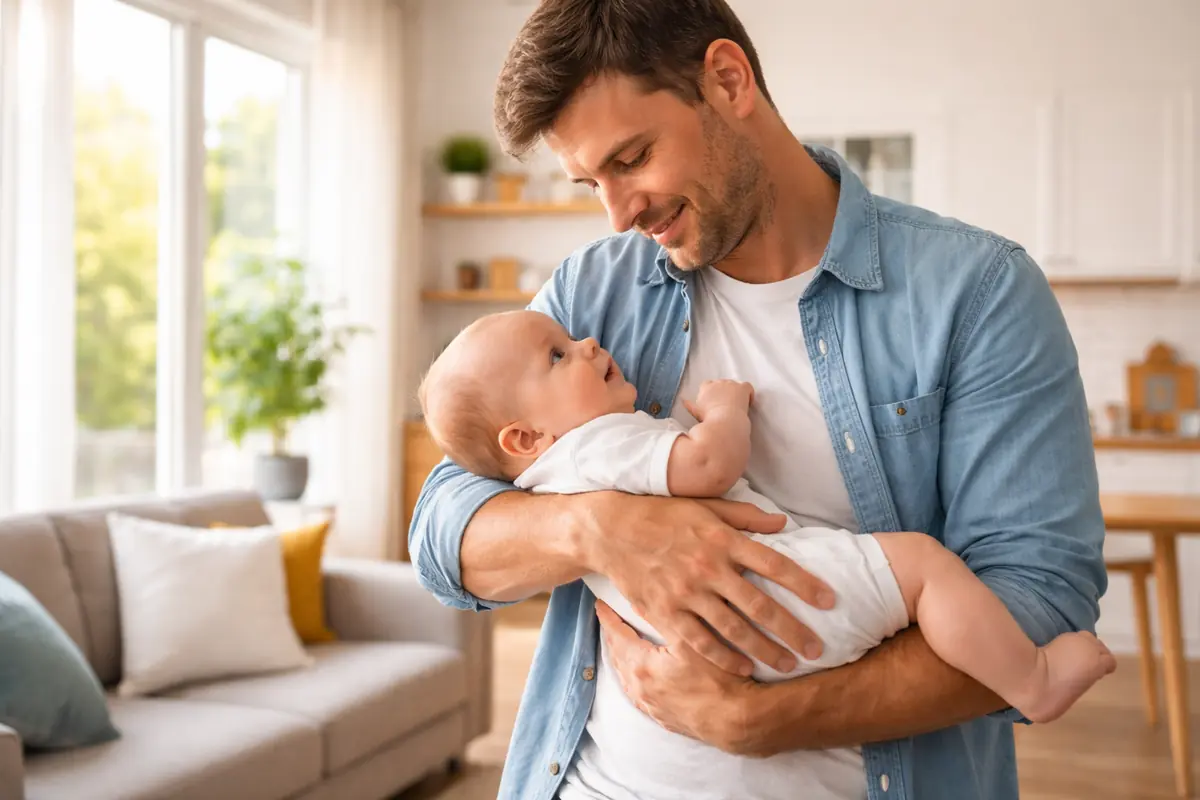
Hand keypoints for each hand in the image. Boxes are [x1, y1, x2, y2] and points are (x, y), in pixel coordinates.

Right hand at [578, 493, 833, 674]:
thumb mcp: (705, 507)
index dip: (804, 583)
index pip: (773, 563)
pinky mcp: (665, 612)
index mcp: (721, 539)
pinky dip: (723, 656)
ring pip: (733, 628)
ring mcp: (685, 592)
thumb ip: (745, 517)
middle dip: (792, 629)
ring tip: (789, 664)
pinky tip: (744, 668)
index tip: (829, 600)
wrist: (610, 530)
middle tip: (817, 648)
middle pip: (759, 604)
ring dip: (764, 649)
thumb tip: (784, 523)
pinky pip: (699, 640)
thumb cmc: (662, 515)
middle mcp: (707, 567)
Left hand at [596, 600, 759, 753]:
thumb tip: (643, 600)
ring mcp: (651, 706)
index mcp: (642, 666)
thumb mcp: (692, 641)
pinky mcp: (663, 718)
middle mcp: (640, 688)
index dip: (609, 618)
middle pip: (618, 657)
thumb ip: (666, 619)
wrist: (738, 720)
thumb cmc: (719, 679)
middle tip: (610, 620)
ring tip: (621, 645)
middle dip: (613, 637)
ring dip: (622, 659)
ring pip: (627, 678)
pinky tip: (639, 677)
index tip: (601, 604)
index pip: (617, 636)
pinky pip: (639, 695)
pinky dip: (634, 679)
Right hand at [682, 379, 753, 421]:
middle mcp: (718, 382)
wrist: (724, 420)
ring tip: (736, 405)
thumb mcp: (696, 411)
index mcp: (706, 387)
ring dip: (735, 393)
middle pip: (722, 384)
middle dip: (724, 392)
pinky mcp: (743, 388)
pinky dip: (748, 394)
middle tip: (725, 405)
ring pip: (734, 385)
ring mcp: (731, 384)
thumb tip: (682, 400)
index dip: (712, 393)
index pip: (708, 385)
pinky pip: (747, 387)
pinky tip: (748, 402)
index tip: (714, 402)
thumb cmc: (708, 417)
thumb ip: (689, 404)